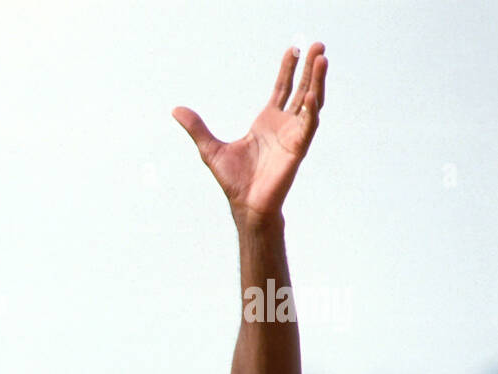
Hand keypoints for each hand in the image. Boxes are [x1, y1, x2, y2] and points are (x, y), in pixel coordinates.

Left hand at [173, 43, 327, 223]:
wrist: (245, 204)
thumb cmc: (234, 180)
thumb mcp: (209, 148)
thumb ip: (196, 128)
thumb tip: (175, 110)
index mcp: (267, 122)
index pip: (282, 88)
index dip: (289, 69)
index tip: (295, 48)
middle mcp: (284, 126)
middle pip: (302, 90)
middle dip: (310, 69)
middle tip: (318, 45)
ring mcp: (293, 136)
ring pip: (311, 103)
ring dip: (317, 82)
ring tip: (322, 60)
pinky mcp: (297, 149)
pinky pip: (308, 125)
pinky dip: (311, 110)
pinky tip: (313, 95)